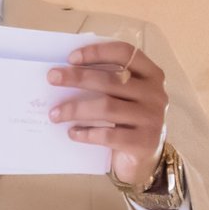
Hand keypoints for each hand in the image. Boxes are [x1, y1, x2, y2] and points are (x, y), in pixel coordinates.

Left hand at [49, 41, 169, 185]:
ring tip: (55, 114)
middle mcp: (155, 94)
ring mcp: (152, 119)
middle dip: (77, 77)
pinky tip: (72, 133)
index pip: (125, 53)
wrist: (145, 156)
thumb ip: (107, 81)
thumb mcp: (124, 95)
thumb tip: (66, 72)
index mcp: (151, 74)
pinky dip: (86, 133)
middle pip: (111, 80)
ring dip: (75, 109)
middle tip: (52, 78)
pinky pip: (108, 135)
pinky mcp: (144, 142)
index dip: (97, 52)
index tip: (71, 58)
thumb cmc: (128, 118)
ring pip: (107, 107)